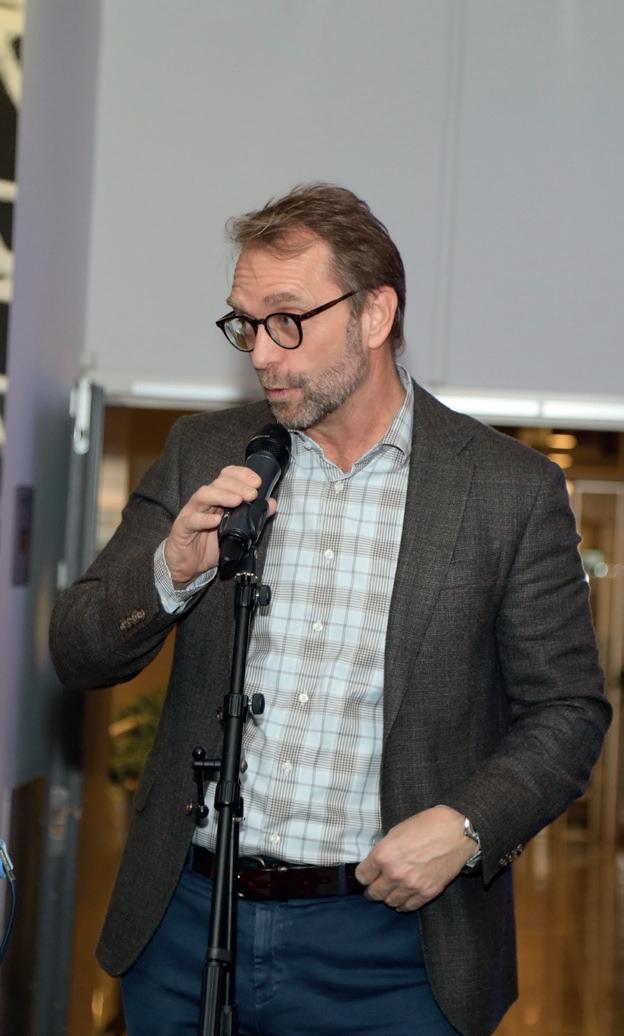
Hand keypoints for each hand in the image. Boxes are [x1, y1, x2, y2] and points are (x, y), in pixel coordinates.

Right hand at [163, 466, 276, 586]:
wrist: (190, 565)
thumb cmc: (211, 545)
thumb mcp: (237, 531)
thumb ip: (254, 517)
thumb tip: (271, 504)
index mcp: (218, 498)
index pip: (227, 477)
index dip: (241, 475)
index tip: (257, 482)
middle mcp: (205, 501)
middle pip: (218, 483)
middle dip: (237, 485)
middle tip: (252, 493)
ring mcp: (192, 512)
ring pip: (204, 495)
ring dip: (222, 495)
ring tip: (237, 501)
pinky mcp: (182, 527)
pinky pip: (191, 520)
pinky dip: (204, 519)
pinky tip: (216, 520)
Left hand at [354, 806, 474, 910]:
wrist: (455, 832)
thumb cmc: (426, 825)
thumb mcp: (396, 832)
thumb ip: (384, 850)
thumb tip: (376, 863)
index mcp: (383, 855)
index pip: (362, 876)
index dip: (364, 874)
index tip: (367, 874)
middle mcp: (394, 874)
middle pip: (373, 893)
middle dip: (373, 889)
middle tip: (376, 886)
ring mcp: (411, 886)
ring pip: (390, 902)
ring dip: (389, 897)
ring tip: (392, 891)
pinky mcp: (427, 893)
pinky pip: (408, 907)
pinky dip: (404, 904)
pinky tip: (404, 897)